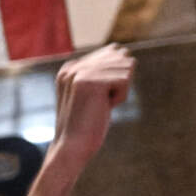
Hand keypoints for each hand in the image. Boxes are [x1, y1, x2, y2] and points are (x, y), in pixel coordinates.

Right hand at [50, 43, 133, 164]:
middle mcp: (72, 66)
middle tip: (98, 103)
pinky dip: (120, 98)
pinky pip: (125, 80)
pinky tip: (102, 108)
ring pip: (126, 68)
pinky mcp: (88, 81)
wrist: (72, 147)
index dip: (115, 79)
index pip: (113, 54)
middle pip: (122, 59)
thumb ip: (103, 70)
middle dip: (119, 83)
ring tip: (99, 106)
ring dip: (120, 91)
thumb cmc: (87, 124)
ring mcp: (79, 72)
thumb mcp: (94, 93)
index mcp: (70, 67)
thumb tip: (122, 49)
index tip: (95, 99)